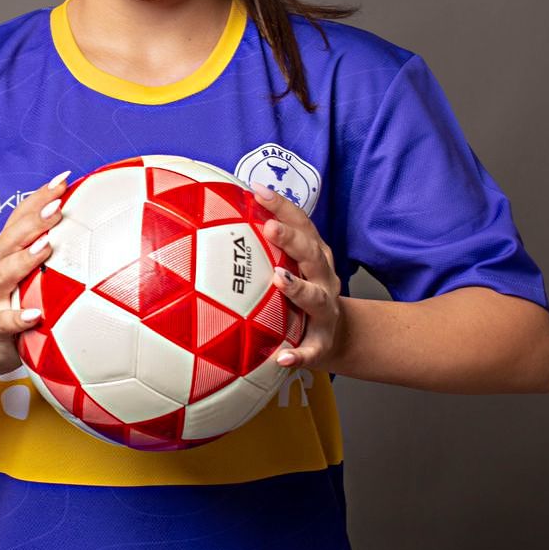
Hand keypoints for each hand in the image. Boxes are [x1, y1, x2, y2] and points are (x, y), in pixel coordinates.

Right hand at [0, 170, 69, 376]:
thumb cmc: (15, 301)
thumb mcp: (30, 274)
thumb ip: (54, 253)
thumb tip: (101, 229)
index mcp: (4, 251)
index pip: (19, 217)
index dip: (39, 197)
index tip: (63, 180)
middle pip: (11, 238)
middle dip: (33, 220)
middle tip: (57, 205)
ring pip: (3, 273)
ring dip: (24, 259)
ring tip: (45, 247)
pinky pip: (3, 321)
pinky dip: (18, 317)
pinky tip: (36, 315)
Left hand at [250, 181, 347, 371]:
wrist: (336, 337)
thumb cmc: (301, 293)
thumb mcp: (290, 266)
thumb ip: (261, 248)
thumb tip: (212, 220)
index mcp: (314, 256)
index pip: (302, 224)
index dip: (283, 206)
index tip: (257, 191)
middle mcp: (324, 278)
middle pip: (312, 254)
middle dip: (292, 240)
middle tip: (270, 228)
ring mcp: (326, 310)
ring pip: (317, 298)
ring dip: (300, 289)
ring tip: (279, 280)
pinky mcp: (322, 342)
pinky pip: (312, 350)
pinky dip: (300, 354)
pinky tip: (283, 358)